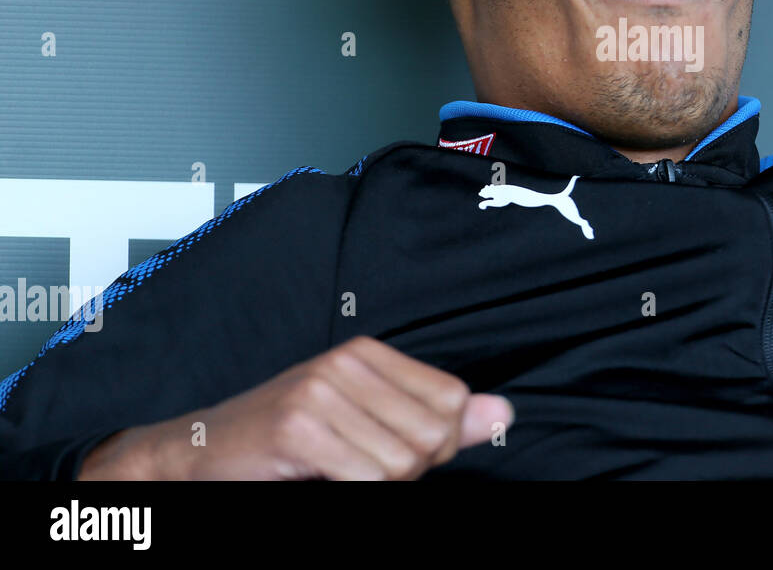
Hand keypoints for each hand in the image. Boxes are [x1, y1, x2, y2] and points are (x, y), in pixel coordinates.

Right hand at [77, 335, 512, 479]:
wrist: (197, 456)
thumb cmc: (286, 443)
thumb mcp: (367, 422)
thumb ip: (438, 420)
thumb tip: (503, 414)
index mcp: (368, 353)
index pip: (453, 401)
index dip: (438, 443)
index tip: (392, 449)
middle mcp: (346, 362)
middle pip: (432, 436)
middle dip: (408, 470)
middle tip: (356, 466)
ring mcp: (319, 391)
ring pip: (401, 465)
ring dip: (376, 485)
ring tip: (335, 472)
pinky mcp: (297, 427)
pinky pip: (365, 480)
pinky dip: (350, 491)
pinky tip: (318, 478)